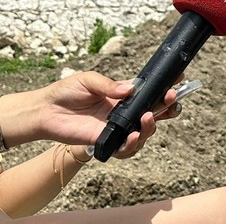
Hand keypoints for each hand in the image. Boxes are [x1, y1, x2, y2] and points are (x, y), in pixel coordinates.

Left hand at [34, 71, 179, 154]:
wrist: (45, 111)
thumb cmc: (66, 92)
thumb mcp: (89, 80)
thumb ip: (110, 85)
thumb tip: (131, 89)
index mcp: (124, 95)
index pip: (151, 92)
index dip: (166, 88)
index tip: (179, 80)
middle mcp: (125, 112)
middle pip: (155, 113)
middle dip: (168, 108)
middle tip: (171, 100)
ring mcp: (117, 127)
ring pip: (146, 132)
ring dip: (152, 126)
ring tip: (147, 118)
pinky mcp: (107, 141)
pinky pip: (127, 148)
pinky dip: (133, 144)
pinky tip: (132, 136)